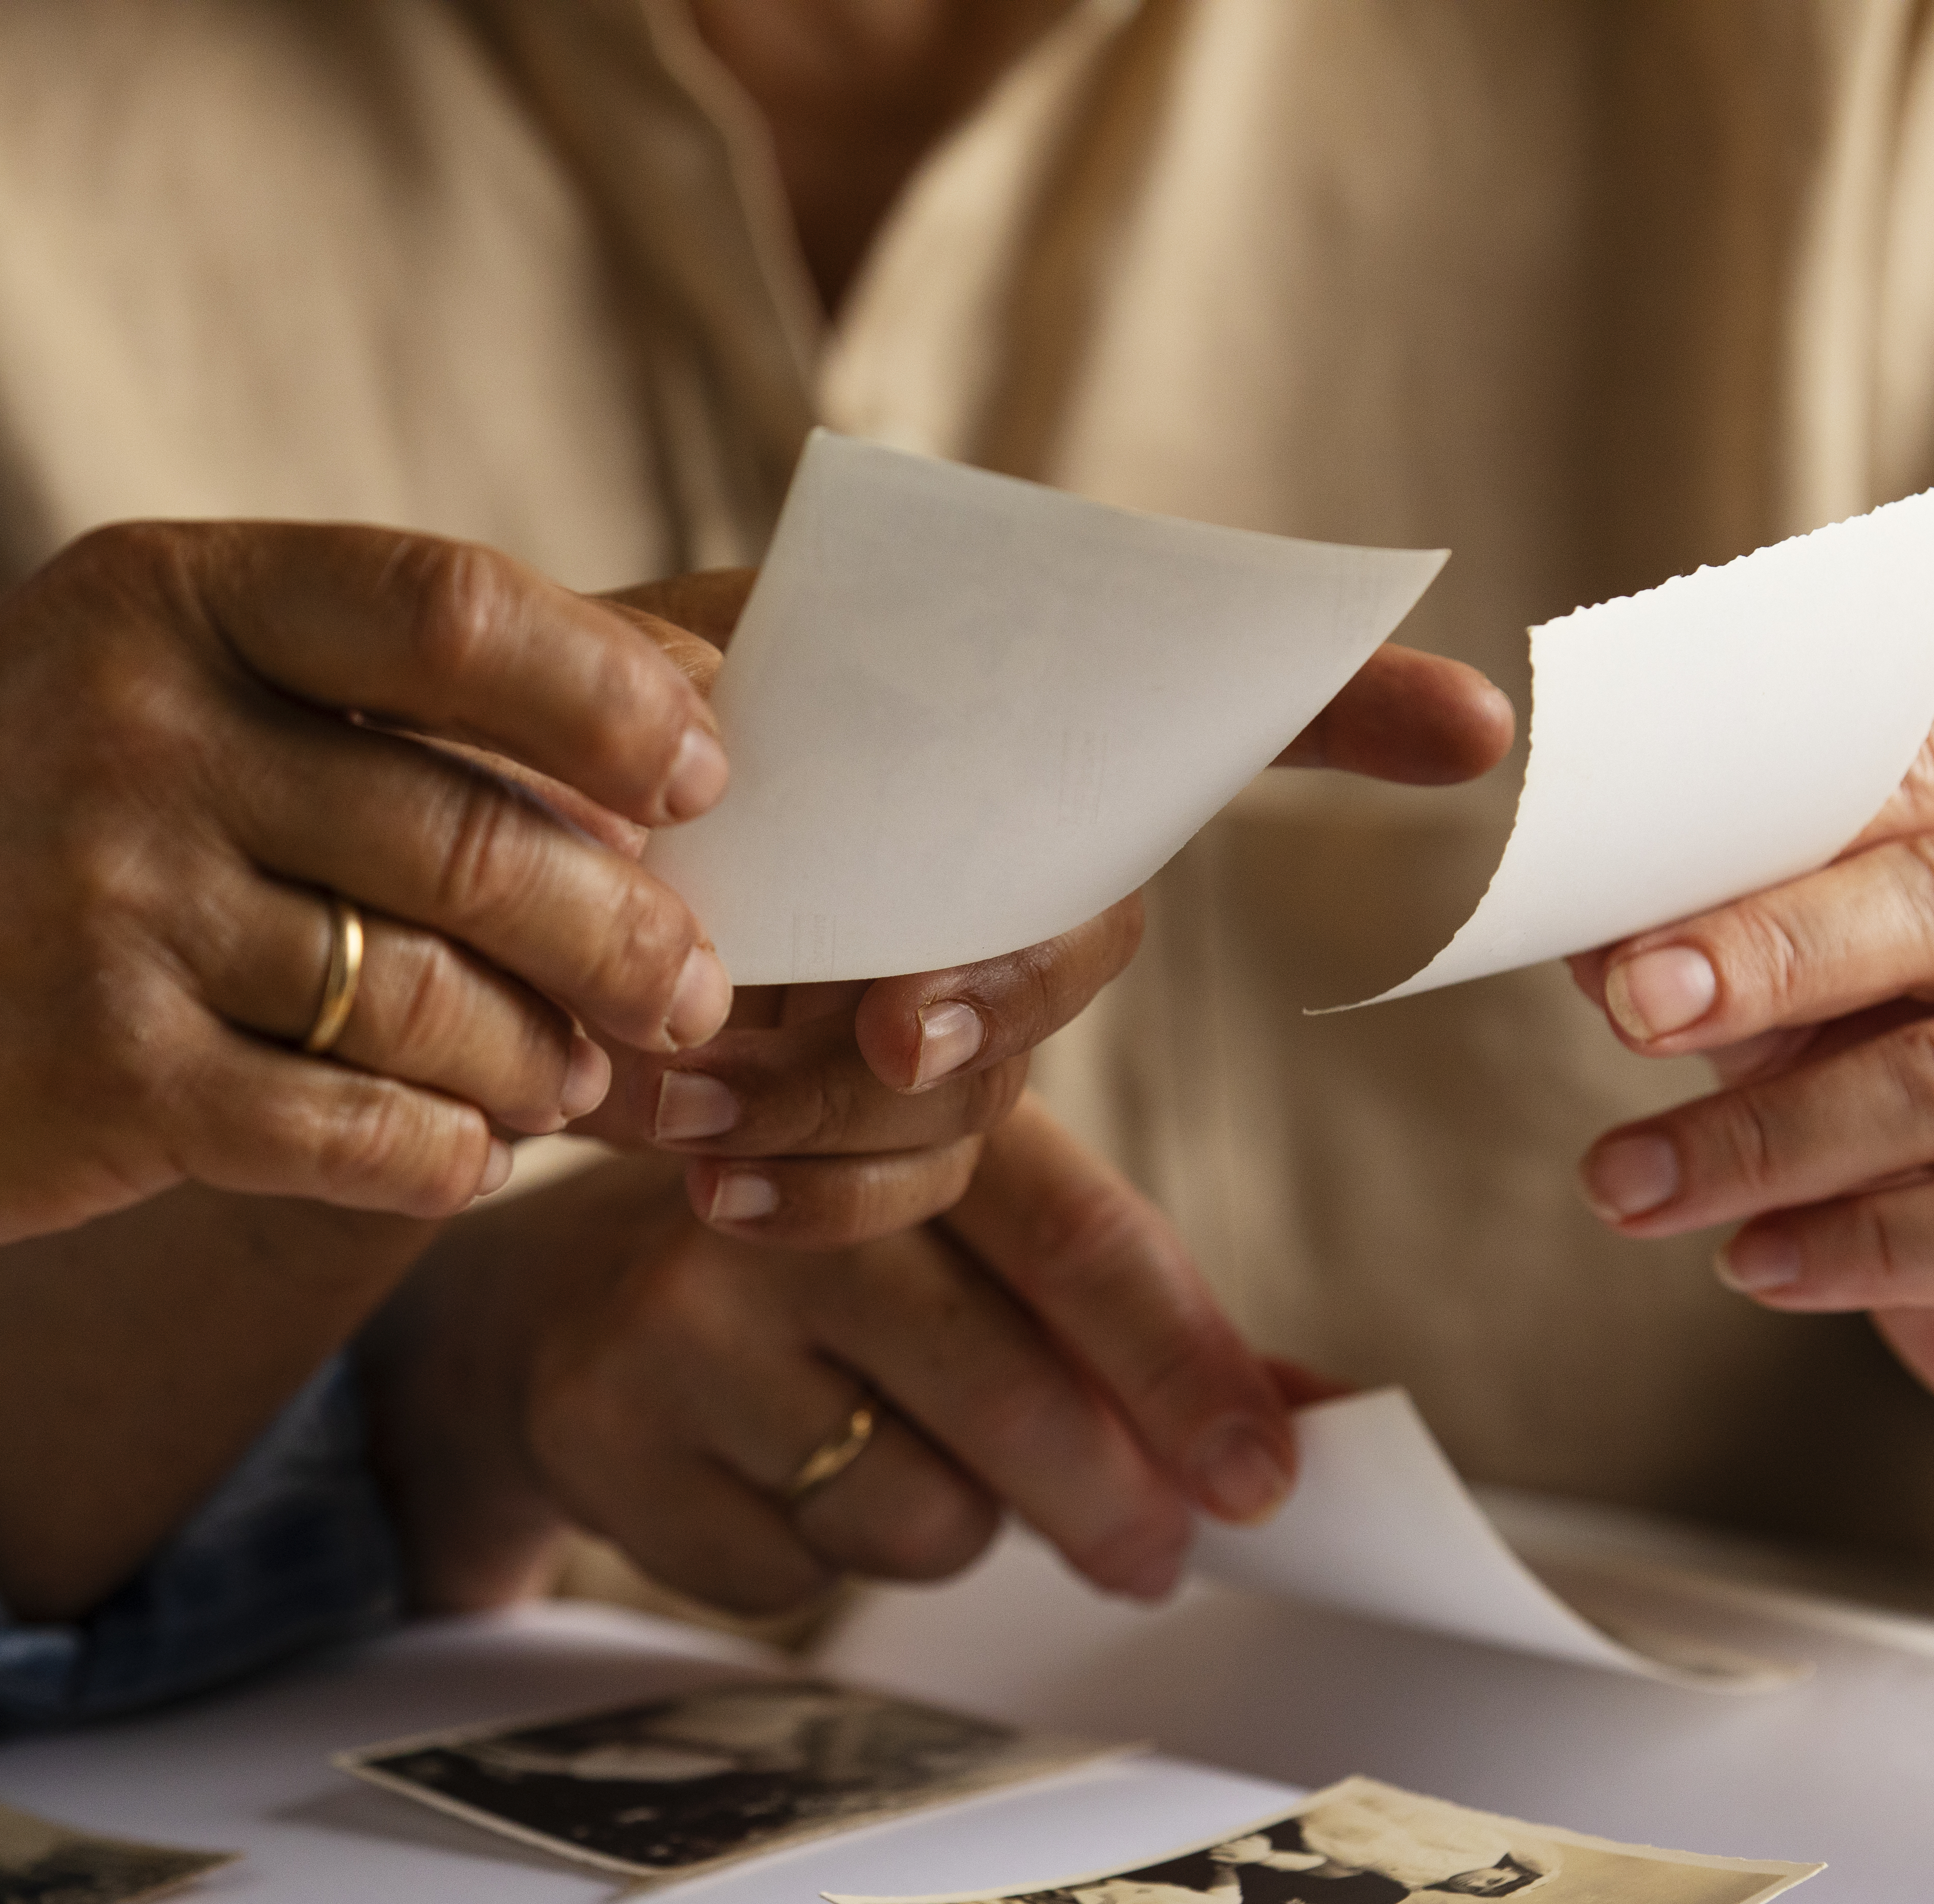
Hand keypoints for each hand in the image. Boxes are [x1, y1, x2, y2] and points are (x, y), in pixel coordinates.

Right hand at [0, 521, 736, 1252]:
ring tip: (578, 1083)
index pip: (454, 608)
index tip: (711, 771)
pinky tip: (468, 1153)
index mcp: (164, 600)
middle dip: (632, 931)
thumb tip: (647, 736)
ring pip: (440, 999)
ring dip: (549, 1061)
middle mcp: (141, 733)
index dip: (615, 693)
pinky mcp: (106, 1080)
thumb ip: (340, 700)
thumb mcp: (114, 691)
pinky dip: (449, 1153)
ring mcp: (116, 907)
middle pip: (482, 833)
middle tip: (700, 989)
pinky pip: (362, 1129)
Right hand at [362, 1095, 1299, 1615]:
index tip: (1266, 1475)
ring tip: (889, 1454)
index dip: (1184, 1364)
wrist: (548, 1309)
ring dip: (949, 1524)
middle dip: (1112, 1501)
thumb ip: (1132, 1320)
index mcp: (896, 1110)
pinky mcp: (608, 1434)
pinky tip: (771, 1480)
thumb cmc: (812, 1278)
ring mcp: (678, 1312)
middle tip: (1153, 1556)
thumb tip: (1323, 1414)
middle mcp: (779, 1194)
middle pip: (1007, 1390)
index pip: (1076, 1237)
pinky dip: (817, 1561)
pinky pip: (797, 1577)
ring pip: (913, 1508)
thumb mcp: (963, 1243)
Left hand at [577, 571, 1516, 1247]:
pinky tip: (712, 1186)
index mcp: (961, 716)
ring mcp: (950, 1001)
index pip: (1191, 691)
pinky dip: (814, 1198)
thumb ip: (659, 676)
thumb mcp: (579, 679)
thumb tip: (718, 712)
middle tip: (897, 1026)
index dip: (1347, 700)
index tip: (1476, 726)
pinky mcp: (879, 1122)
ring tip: (686, 1082)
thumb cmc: (541, 761)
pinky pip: (907, 1189)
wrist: (458, 913)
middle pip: (1086, 930)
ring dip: (848, 1104)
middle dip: (1005, 985)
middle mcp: (998, 856)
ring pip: (986, 1085)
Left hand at [1571, 694, 1933, 1431]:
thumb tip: (1583, 935)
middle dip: (1766, 965)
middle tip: (1628, 1018)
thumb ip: (1740, 939)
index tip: (1621, 923)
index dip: (1753, 846)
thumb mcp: (1844, 980)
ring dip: (1767, 1141)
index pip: (1912, 774)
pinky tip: (1751, 1265)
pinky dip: (1861, 1249)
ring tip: (1633, 1189)